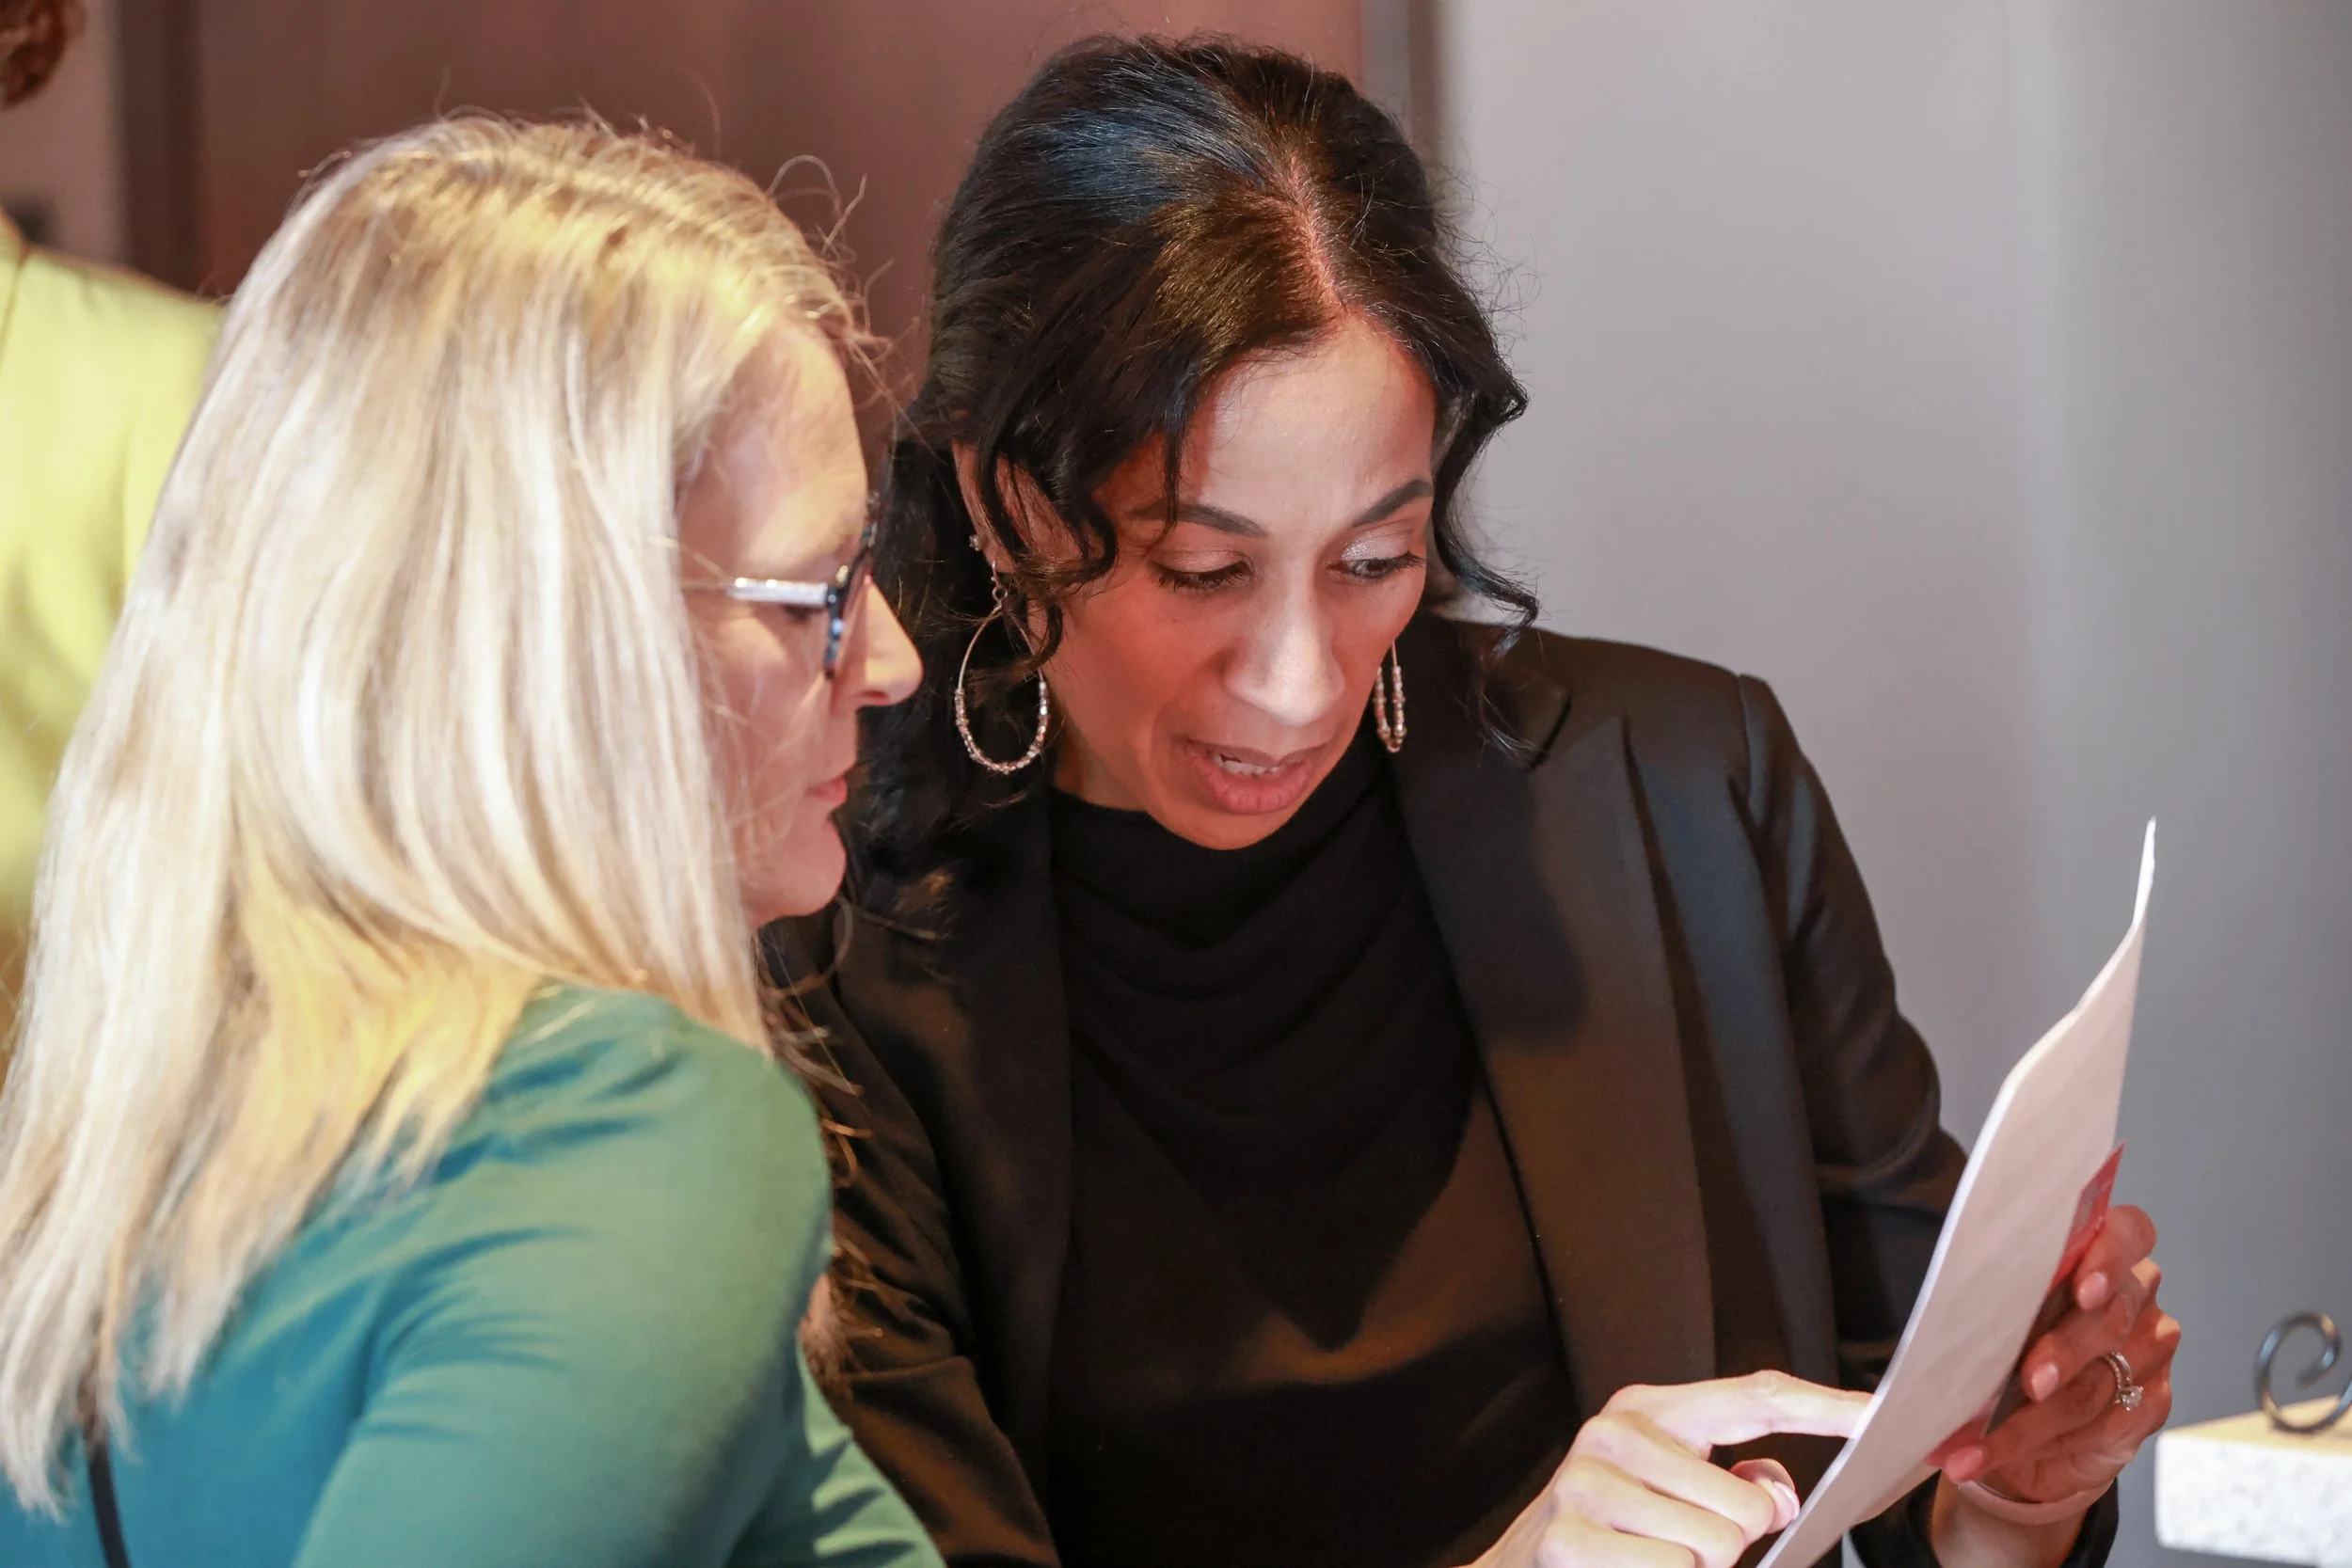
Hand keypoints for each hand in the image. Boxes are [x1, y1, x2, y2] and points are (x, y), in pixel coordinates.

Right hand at [1467, 1370, 1867, 1567]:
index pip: (1756, 1398)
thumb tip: (1776, 1493)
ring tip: (1653, 1557)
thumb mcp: (1674, 1487)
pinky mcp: (1567, 1538)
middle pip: (1747, 1506)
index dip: (1824, 1408)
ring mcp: (1585, 1483)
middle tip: (1686, 1544)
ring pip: (1714, 1548)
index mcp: (1651, 1409)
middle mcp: (1614, 1432)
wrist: (1527, 1564)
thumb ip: (1737, 1479)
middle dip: (1734, 1543)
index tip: (1881, 1416)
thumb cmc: (1616, 1529)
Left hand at [1933, 1204, 2179, 1509]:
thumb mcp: (1996, 1311)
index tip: (2083, 1289)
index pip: (2129, 1233)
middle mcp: (2135, 1296)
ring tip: (1978, 1440)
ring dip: (2032, 1418)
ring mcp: (2150, 1350)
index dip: (2109, 1258)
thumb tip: (1948, 1303)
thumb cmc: (2009, 1343)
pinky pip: (2103, 1426)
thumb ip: (1995, 1297)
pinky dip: (2040, 1444)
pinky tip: (1994, 1454)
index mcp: (2101, 1252)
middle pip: (2110, 1317)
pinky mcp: (2151, 1404)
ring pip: (2098, 1381)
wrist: (2032, 1421)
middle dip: (2063, 1351)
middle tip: (2029, 1381)